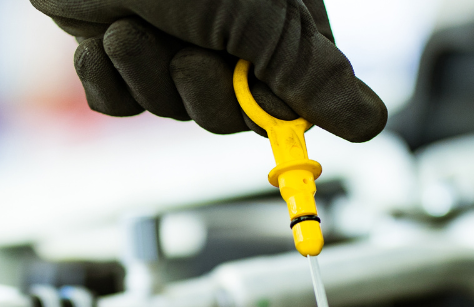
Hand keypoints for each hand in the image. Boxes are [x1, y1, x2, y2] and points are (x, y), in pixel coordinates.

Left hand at [31, 0, 387, 142]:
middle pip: (230, 115)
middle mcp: (225, 32)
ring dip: (148, 76)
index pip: (298, 95)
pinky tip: (102, 38)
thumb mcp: (257, 17)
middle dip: (203, 93)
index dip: (277, 113)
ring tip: (130, 28)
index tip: (269, 121)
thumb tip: (371, 121)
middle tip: (188, 56)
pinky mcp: (116, 53)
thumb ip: (310, 73)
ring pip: (172, 108)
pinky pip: (121, 102)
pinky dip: (108, 78)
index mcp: (273, 18)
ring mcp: (169, 42)